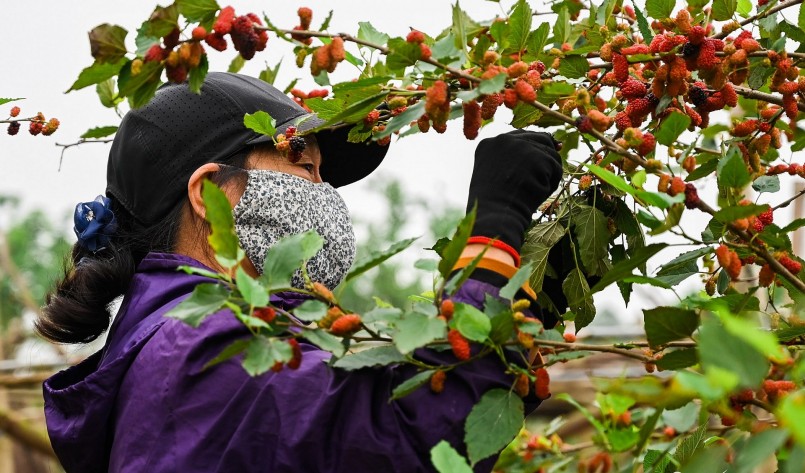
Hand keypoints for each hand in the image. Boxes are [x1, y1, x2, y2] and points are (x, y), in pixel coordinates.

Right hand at [466, 129, 562, 250]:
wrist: (496, 215)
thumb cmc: (495, 204)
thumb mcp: (494, 175)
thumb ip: (510, 160)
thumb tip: (547, 147)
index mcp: (489, 144)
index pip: (519, 137)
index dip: (533, 148)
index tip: (539, 163)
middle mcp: (504, 139)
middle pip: (538, 138)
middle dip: (546, 156)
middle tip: (549, 173)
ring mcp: (521, 146)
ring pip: (550, 154)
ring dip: (549, 172)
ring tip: (535, 191)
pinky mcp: (538, 157)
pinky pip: (556, 167)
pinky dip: (553, 182)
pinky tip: (539, 193)